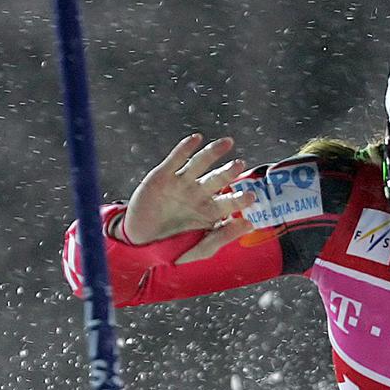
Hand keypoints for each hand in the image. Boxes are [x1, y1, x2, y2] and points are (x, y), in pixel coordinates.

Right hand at [119, 134, 254, 245]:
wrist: (140, 244)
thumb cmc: (173, 249)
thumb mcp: (200, 249)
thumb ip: (223, 236)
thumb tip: (250, 224)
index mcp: (210, 211)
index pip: (229, 202)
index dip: (239, 199)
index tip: (250, 196)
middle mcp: (198, 194)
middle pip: (217, 180)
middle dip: (228, 172)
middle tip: (239, 165)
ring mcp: (181, 184)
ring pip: (199, 164)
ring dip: (212, 153)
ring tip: (227, 143)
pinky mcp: (163, 176)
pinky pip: (175, 159)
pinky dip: (185, 149)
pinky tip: (196, 139)